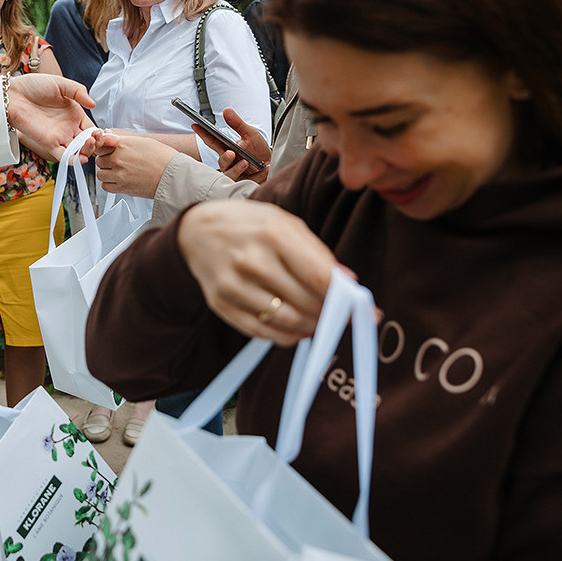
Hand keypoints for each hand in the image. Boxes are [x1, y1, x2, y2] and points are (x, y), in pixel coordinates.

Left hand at [6, 75, 99, 160]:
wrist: (12, 94)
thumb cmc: (34, 86)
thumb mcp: (61, 84)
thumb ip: (78, 92)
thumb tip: (94, 104)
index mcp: (75, 114)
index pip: (92, 129)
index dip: (99, 133)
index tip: (100, 133)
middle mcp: (69, 128)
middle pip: (88, 143)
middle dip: (96, 144)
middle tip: (95, 139)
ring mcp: (59, 137)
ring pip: (78, 151)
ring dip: (86, 152)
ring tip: (89, 144)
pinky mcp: (48, 144)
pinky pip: (62, 156)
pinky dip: (72, 159)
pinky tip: (80, 157)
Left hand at [94, 132, 177, 198]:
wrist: (173, 175)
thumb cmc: (163, 158)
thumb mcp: (143, 141)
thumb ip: (122, 139)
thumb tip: (108, 136)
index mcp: (123, 145)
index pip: (100, 145)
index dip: (102, 148)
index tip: (106, 150)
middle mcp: (118, 159)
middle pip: (99, 160)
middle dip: (105, 161)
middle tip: (115, 162)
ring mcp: (119, 174)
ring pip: (100, 174)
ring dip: (106, 173)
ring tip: (117, 172)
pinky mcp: (123, 188)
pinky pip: (106, 186)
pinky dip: (109, 184)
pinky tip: (118, 180)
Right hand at [177, 200, 336, 346]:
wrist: (197, 231)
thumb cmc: (250, 226)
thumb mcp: (285, 224)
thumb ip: (318, 253)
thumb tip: (349, 283)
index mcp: (273, 234)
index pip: (318, 275)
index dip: (344, 297)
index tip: (364, 310)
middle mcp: (251, 260)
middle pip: (305, 302)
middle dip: (330, 314)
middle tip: (341, 316)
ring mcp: (233, 284)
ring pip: (286, 320)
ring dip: (310, 327)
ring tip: (318, 321)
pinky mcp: (220, 304)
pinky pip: (261, 331)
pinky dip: (285, 336)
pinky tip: (296, 328)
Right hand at [190, 108, 270, 182]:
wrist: (271, 163)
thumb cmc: (258, 149)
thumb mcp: (250, 134)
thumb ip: (237, 124)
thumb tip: (226, 110)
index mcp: (227, 149)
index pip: (212, 141)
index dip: (203, 133)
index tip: (195, 124)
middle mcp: (229, 163)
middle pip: (221, 162)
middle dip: (225, 158)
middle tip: (231, 153)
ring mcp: (236, 174)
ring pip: (230, 175)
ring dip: (237, 169)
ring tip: (246, 162)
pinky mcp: (245, 182)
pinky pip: (249, 181)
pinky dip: (258, 175)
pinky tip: (266, 168)